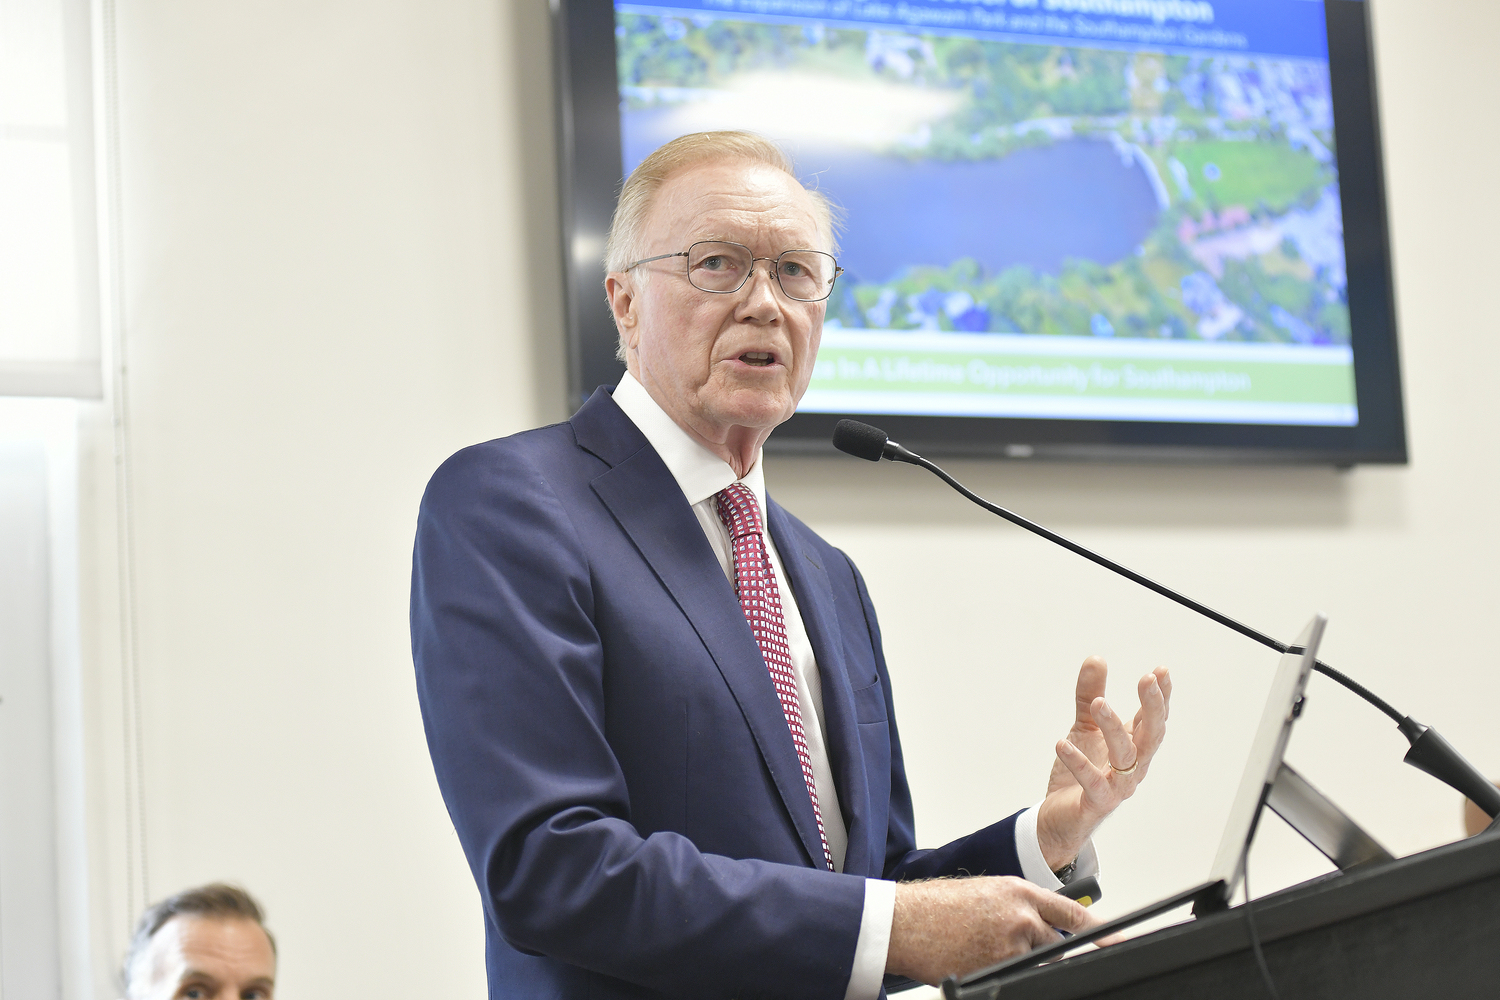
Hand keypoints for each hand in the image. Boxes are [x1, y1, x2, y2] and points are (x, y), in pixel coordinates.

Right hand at [885, 876, 1096, 984]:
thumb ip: (1019, 906)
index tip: (1118, 940)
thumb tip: (1041, 925)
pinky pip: (1013, 976)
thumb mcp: (986, 892)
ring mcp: (1010, 946)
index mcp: (1019, 891)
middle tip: (1020, 945)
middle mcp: (1021, 917)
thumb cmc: (938, 905)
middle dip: (1048, 949)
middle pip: (1057, 944)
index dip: (1100, 930)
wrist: (906, 921)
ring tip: (983, 946)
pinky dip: (1000, 970)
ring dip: (1019, 959)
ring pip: (1035, 962)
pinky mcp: (997, 969)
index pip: (1072, 913)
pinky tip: (976, 958)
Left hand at [1037, 657, 1171, 869]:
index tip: (1161, 671)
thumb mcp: (1083, 728)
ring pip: (1126, 756)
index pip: (1152, 718)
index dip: (1160, 696)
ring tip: (1099, 704)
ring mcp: (1117, 786)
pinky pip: (1093, 783)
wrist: (1060, 819)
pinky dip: (1079, 763)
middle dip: (1153, 707)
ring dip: (1114, 728)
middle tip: (1147, 680)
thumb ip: (1090, 695)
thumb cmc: (1079, 774)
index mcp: (1133, 746)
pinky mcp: (1097, 803)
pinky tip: (1062, 744)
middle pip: (1152, 735)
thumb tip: (1097, 659)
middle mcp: (1132, 766)